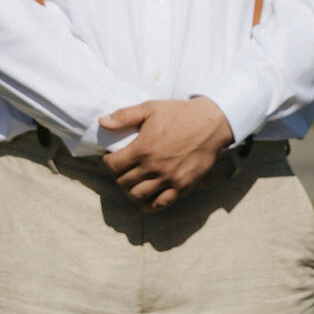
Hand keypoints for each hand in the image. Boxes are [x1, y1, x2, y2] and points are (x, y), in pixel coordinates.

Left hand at [100, 97, 233, 209]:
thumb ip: (124, 116)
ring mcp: (168, 178)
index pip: (114, 165)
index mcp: (143, 149)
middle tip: (123, 169)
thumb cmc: (180, 113)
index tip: (112, 158)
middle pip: (124, 182)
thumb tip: (102, 122)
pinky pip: (161, 203)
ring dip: (131, 190)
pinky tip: (146, 202)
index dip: (108, 162)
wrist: (211, 122)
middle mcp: (153, 167)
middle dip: (119, 176)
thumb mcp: (151, 108)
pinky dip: (150, 205)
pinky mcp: (183, 186)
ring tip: (133, 183)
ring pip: (138, 195)